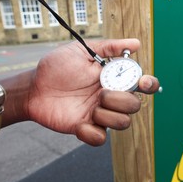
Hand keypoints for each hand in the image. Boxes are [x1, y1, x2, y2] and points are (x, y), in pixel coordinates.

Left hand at [2, 38, 159, 145]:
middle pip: (135, 106)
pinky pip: (100, 138)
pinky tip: (79, 123)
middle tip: (102, 92)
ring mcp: (99, 114)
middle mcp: (110, 98)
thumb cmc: (56, 67)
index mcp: (113, 79)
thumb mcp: (82, 50)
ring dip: (108, 115)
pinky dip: (91, 132)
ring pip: (123, 123)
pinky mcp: (86, 128)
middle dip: (122, 100)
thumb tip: (137, 43)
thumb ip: (110, 47)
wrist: (33, 88)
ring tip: (90, 107)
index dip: (149, 84)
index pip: (141, 84)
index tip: (143, 82)